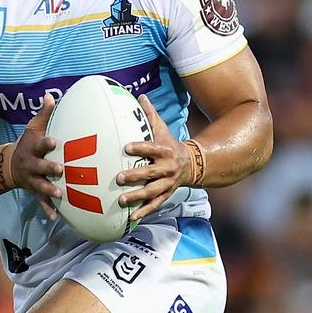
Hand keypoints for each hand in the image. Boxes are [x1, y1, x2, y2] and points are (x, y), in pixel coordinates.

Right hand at [12, 93, 62, 218]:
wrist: (8, 165)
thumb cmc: (27, 144)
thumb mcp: (33, 128)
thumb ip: (44, 114)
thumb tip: (50, 95)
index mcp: (33, 149)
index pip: (40, 144)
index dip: (46, 143)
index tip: (54, 141)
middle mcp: (32, 165)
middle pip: (40, 166)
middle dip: (49, 168)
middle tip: (60, 169)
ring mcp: (32, 179)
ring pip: (41, 185)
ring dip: (49, 190)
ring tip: (60, 194)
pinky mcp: (35, 191)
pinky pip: (41, 201)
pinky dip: (47, 209)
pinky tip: (56, 216)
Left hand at [116, 94, 191, 220]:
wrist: (192, 163)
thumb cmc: (169, 144)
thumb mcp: (162, 129)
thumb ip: (150, 115)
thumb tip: (139, 96)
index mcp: (166, 150)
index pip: (152, 148)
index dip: (140, 148)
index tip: (126, 147)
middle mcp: (168, 168)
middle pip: (152, 173)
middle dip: (136, 176)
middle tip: (119, 177)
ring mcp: (167, 183)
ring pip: (152, 191)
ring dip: (137, 196)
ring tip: (121, 200)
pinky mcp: (166, 194)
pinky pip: (155, 204)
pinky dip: (144, 211)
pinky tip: (132, 217)